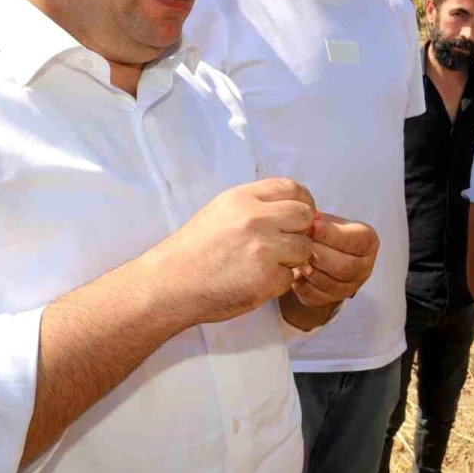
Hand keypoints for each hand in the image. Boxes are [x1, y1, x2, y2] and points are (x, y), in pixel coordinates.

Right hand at [147, 178, 315, 324]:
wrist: (168, 285)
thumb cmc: (193, 250)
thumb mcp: (221, 212)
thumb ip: (256, 206)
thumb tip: (295, 209)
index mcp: (243, 198)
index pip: (292, 188)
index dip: (304, 202)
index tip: (301, 217)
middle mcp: (256, 218)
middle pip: (305, 217)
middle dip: (301, 231)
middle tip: (285, 245)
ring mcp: (263, 249)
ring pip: (304, 248)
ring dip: (292, 259)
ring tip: (266, 265)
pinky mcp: (266, 278)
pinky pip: (290, 277)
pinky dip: (277, 283)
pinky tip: (255, 282)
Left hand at [290, 216, 378, 306]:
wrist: (322, 253)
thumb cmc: (326, 234)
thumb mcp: (328, 221)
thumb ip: (321, 220)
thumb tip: (309, 219)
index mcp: (368, 243)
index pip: (355, 241)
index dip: (331, 235)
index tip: (311, 226)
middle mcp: (364, 267)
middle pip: (343, 266)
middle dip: (319, 254)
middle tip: (300, 244)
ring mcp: (349, 287)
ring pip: (327, 283)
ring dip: (308, 269)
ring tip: (296, 256)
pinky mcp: (330, 300)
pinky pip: (314, 295)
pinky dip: (301, 283)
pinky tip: (295, 271)